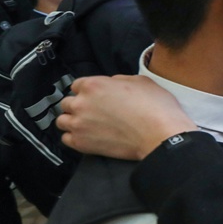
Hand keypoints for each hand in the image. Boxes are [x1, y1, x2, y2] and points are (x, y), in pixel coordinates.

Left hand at [57, 76, 196, 159]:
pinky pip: (66, 139)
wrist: (160, 134)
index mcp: (93, 85)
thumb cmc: (155, 107)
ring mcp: (79, 125)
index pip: (77, 85)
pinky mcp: (82, 144)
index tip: (95, 96)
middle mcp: (81, 104)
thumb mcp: (141, 81)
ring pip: (62, 121)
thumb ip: (119, 80)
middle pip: (67, 102)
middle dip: (79, 105)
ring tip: (87, 125)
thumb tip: (113, 84)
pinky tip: (87, 136)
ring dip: (73, 121)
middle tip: (94, 111)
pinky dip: (74, 138)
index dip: (88, 90)